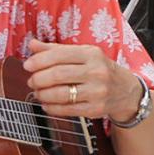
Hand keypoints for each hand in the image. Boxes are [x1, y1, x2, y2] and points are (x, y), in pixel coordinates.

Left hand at [23, 39, 142, 122]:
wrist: (126, 90)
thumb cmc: (100, 69)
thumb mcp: (83, 54)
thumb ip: (57, 50)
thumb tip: (32, 45)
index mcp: (92, 54)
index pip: (60, 55)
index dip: (39, 60)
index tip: (27, 65)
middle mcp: (96, 71)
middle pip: (58, 75)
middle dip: (38, 79)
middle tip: (31, 81)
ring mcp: (97, 91)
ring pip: (61, 94)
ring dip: (43, 94)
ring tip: (38, 92)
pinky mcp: (95, 109)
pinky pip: (67, 110)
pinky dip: (51, 108)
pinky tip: (47, 104)